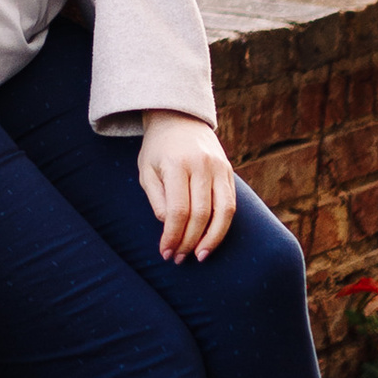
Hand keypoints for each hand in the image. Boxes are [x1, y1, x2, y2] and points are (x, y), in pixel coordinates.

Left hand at [137, 111, 234, 262]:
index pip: (178, 210)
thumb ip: (157, 199)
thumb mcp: (146, 170)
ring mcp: (219, 168)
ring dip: (212, 239)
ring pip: (223, 212)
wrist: (180, 119)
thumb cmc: (158, 149)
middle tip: (179, 258)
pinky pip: (231, 204)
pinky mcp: (229, 172)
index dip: (172, 235)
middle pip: (201, 214)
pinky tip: (211, 239)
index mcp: (176, 164)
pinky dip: (223, 225)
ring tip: (200, 256)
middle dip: (189, 241)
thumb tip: (169, 227)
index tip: (165, 253)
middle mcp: (202, 165)